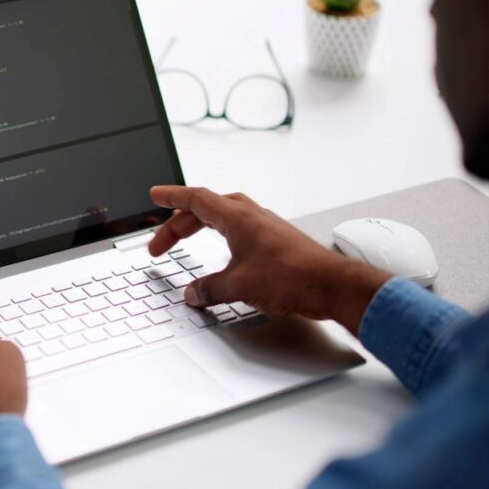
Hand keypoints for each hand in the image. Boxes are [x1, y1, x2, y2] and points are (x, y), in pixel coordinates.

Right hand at [148, 186, 389, 334]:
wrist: (332, 286)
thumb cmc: (292, 276)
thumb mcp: (238, 285)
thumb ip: (209, 288)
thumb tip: (193, 293)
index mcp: (237, 217)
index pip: (196, 199)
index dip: (172, 197)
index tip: (156, 194)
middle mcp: (252, 217)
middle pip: (206, 209)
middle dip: (179, 225)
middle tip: (161, 243)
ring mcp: (265, 228)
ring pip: (224, 218)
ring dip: (201, 228)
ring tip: (187, 243)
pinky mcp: (276, 243)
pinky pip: (239, 232)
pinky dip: (221, 239)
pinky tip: (222, 257)